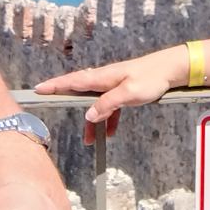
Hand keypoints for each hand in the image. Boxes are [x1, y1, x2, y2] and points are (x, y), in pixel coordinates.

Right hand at [34, 48, 185, 145]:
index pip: (73, 82)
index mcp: (102, 78)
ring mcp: (114, 85)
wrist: (171, 69)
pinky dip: (108, 119)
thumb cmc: (151, 78)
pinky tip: (110, 132)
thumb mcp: (129, 93)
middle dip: (65, 100)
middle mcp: (105, 80)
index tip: (38, 89)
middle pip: (79, 91)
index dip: (55, 86)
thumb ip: (107, 104)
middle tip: (47, 103)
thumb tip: (89, 115)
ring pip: (96, 104)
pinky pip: (110, 107)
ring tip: (89, 140)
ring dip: (92, 121)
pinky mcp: (124, 91)